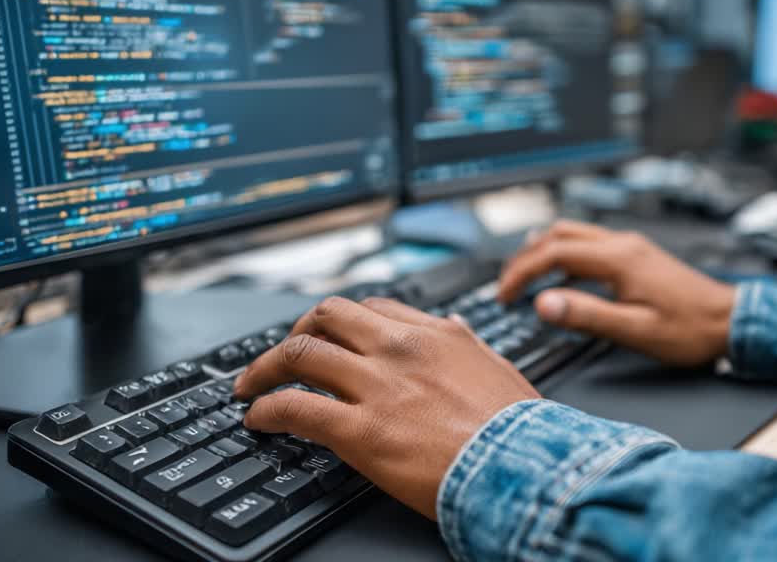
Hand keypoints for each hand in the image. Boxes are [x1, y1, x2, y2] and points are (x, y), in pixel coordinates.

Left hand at [234, 297, 539, 520]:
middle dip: (294, 331)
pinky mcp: (361, 430)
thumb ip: (468, 345)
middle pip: (327, 316)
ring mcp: (377, 386)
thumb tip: (452, 326)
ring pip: (301, 353)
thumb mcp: (498, 368)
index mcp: (435, 334)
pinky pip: (295, 407)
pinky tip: (258, 419)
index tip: (327, 336)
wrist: (524, 468)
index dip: (340, 321)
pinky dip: (267, 409)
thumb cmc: (520, 430)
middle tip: (280, 355)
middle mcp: (400, 349)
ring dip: (266, 368)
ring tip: (251, 387)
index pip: (372, 307)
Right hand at [498, 220, 736, 366]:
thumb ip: (587, 315)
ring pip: (574, 234)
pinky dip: (566, 253)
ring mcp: (630, 246)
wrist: (732, 321)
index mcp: (618, 259)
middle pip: (558, 236)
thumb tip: (544, 304)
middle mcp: (622, 244)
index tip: (503, 295)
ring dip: (544, 251)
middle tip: (506, 285)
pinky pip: (591, 243)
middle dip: (525, 258)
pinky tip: (563, 274)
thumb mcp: (635, 331)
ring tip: (525, 276)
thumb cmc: (691, 330)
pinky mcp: (637, 254)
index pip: (553, 253)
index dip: (521, 272)